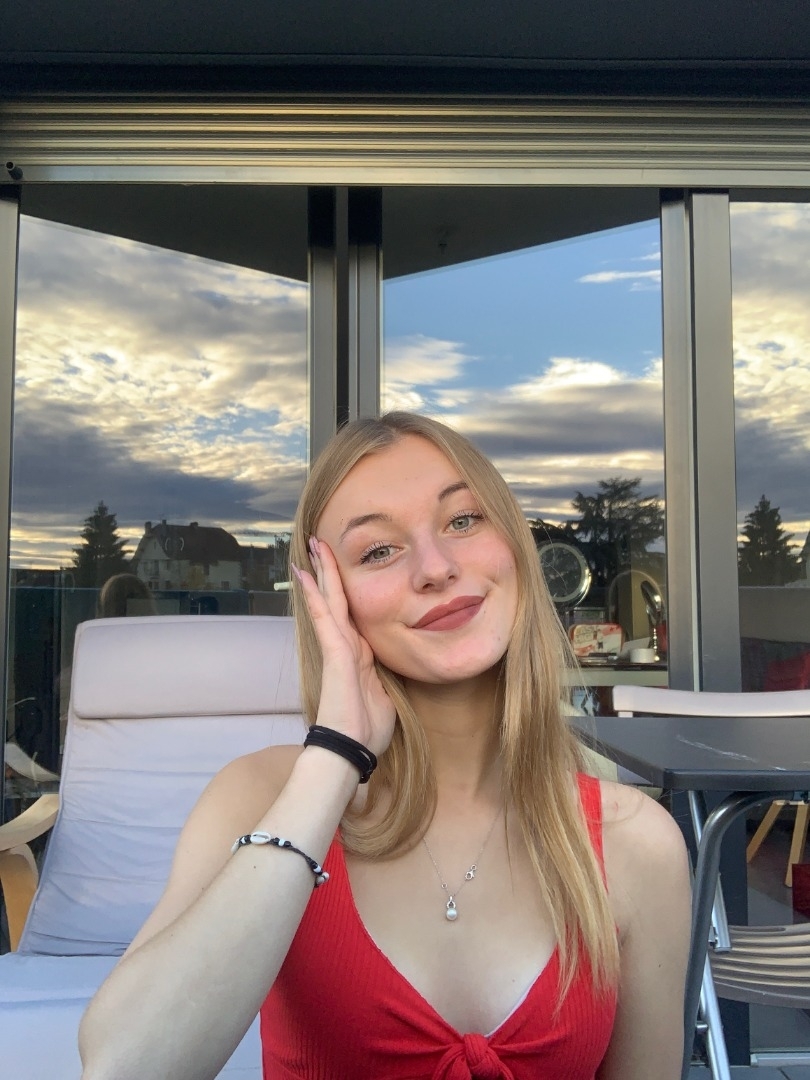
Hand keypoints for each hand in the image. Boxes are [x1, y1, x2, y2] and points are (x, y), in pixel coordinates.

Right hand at [292, 537, 395, 758]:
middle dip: (328, 571)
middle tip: (319, 542)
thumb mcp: (387, 692)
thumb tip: (398, 665)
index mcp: (359, 654)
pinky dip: (316, 596)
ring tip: (312, 547)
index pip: (350, 612)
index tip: (338, 565)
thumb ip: (386, 673)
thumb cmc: (368, 729)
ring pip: (329, 602)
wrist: (351, 751)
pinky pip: (326, 618)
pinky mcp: (336, 655)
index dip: (343, 588)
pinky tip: (307, 575)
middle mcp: (346, 647)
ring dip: (321, 573)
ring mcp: (338, 649)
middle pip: (336, 599)